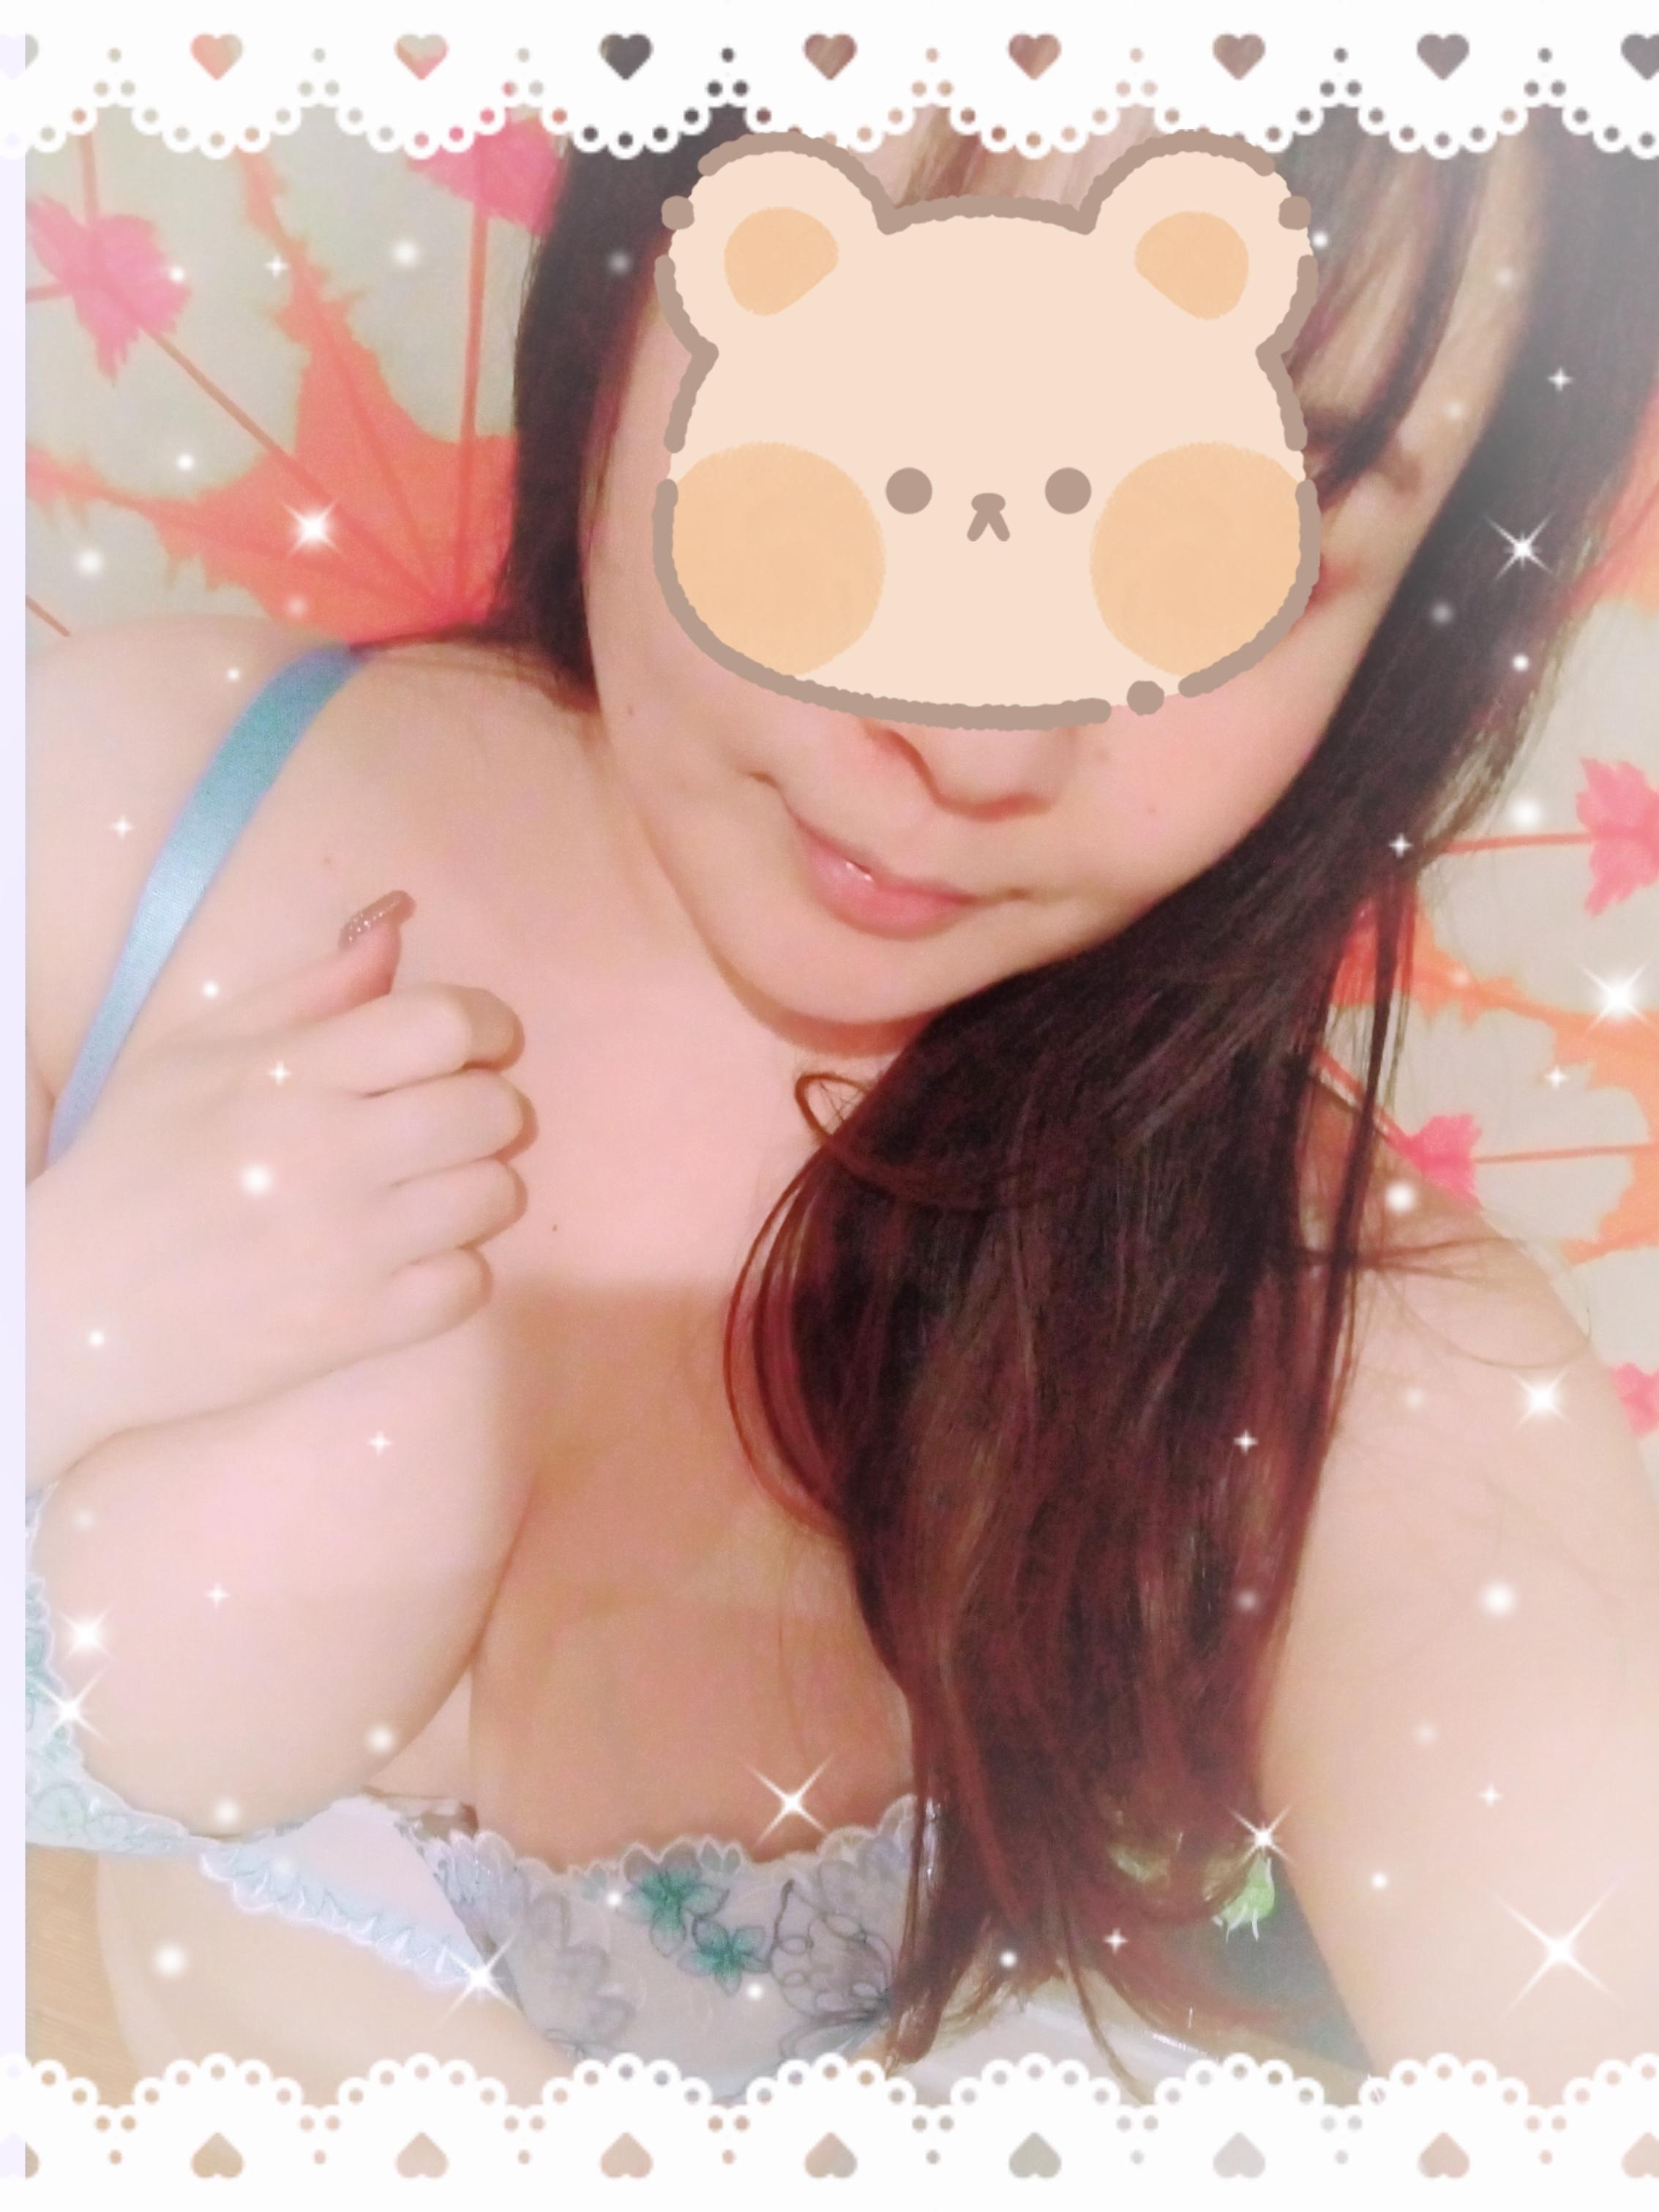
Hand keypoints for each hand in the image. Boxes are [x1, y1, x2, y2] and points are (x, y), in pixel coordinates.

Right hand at [27, 893, 527, 1487]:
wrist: (74, 1304)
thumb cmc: (139, 1163)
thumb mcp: (197, 1051)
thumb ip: (309, 991)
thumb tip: (393, 928)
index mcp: (287, 1074)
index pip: (445, 1025)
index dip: (487, 1026)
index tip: (477, 1045)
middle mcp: (325, 1154)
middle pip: (491, 1109)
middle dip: (490, 1106)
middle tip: (450, 1122)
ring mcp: (346, 1247)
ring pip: (495, 1194)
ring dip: (476, 1186)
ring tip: (424, 1191)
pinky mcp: (355, 1326)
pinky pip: (472, 1282)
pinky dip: (454, 1269)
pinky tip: (408, 1258)